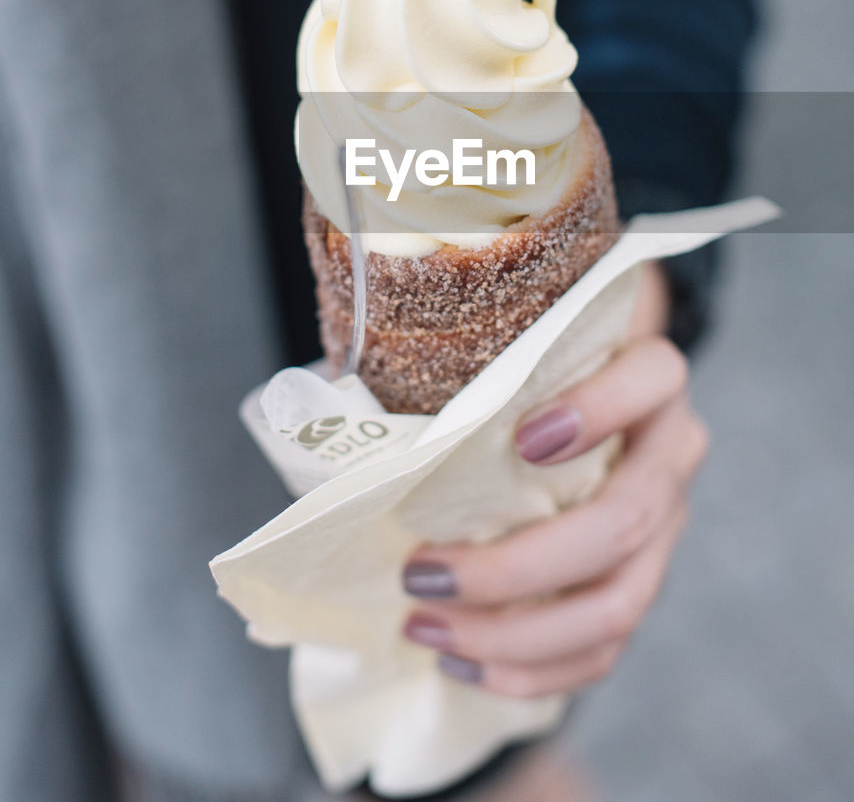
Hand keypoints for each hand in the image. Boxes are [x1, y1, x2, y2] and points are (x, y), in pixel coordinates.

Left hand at [400, 263, 708, 698]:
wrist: (577, 397)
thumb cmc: (517, 364)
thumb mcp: (499, 348)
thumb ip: (455, 364)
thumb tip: (339, 408)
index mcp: (648, 376)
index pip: (653, 377)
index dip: (600, 410)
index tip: (522, 438)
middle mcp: (671, 450)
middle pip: (624, 522)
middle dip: (518, 564)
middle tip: (419, 572)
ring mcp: (666, 524)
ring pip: (618, 602)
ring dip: (514, 633)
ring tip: (422, 626)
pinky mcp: (642, 580)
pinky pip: (604, 649)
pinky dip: (531, 670)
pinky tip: (460, 661)